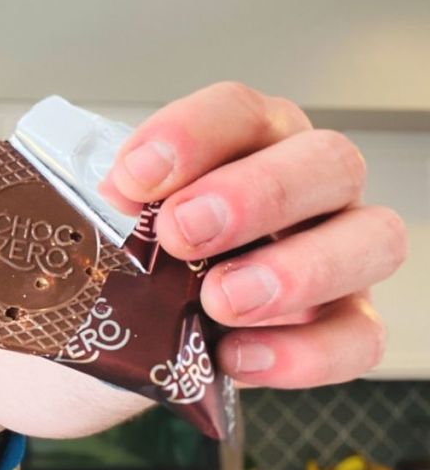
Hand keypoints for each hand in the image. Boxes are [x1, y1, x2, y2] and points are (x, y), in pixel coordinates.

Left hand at [101, 82, 407, 388]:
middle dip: (255, 194)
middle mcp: (301, 190)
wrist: (102, 348)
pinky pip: (359, 336)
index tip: (133, 179)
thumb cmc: (112, 273)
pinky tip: (236, 357)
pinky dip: (306, 350)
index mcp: (241, 146)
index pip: (239, 112)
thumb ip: (103, 216)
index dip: (192, 135)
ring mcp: (331, 256)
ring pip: (373, 239)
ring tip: (219, 301)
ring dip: (298, 269)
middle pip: (326, 161)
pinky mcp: (338, 327)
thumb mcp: (95, 238)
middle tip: (180, 234)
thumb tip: (102, 206)